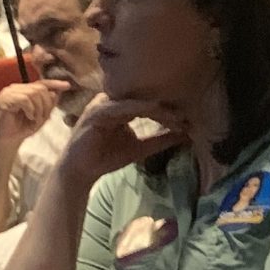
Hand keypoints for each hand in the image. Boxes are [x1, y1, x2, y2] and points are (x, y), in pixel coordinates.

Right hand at [0, 80, 63, 151]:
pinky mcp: (3, 99)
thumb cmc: (22, 128)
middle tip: (42, 118)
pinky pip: (24, 99)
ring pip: (33, 93)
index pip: (41, 83)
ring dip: (39, 109)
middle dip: (46, 105)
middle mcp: (15, 88)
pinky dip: (30, 110)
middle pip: (40, 88)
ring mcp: (8, 93)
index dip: (55, 84)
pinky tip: (29, 117)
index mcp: (23, 90)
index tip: (67, 86)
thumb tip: (56, 93)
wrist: (7, 141)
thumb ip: (48, 104)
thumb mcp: (41, 116)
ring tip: (35, 120)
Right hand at [55, 97, 186, 185]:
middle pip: (143, 98)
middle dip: (165, 106)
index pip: (148, 101)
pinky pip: (121, 107)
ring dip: (156, 108)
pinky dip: (139, 108)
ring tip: (175, 116)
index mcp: (121, 106)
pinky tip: (154, 111)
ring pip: (134, 101)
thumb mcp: (141, 148)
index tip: (188, 118)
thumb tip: (186, 134)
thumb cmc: (107, 156)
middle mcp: (112, 101)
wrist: (81, 171)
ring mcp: (103, 105)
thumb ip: (161, 139)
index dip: (168, 109)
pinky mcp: (96, 112)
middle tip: (186, 115)